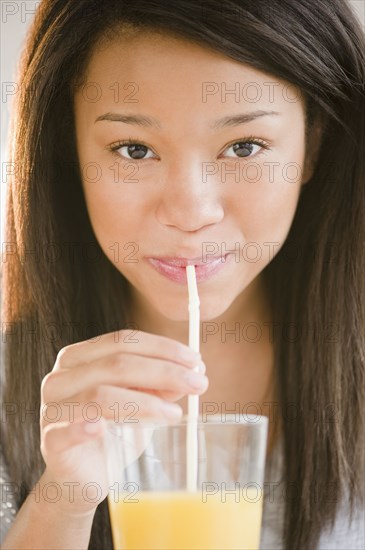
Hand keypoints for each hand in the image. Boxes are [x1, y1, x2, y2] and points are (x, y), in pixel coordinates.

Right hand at [39, 329, 206, 514]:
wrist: (82, 478)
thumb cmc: (111, 434)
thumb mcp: (140, 404)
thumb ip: (159, 387)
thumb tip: (192, 372)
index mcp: (80, 358)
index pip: (122, 341)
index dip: (161, 348)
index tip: (195, 360)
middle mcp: (61, 377)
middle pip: (116, 364)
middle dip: (163, 372)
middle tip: (198, 384)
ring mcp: (51, 409)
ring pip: (99, 395)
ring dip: (144, 402)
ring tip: (174, 413)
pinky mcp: (49, 442)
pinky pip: (66, 431)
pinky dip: (85, 427)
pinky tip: (102, 429)